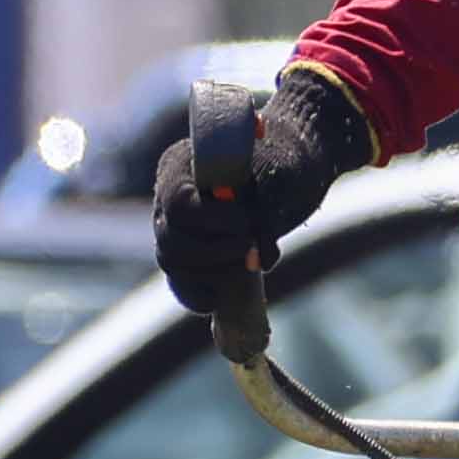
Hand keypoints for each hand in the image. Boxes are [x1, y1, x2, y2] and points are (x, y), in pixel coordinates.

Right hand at [150, 60, 365, 332]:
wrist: (290, 172)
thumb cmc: (282, 164)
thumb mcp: (277, 177)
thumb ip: (264, 214)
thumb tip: (258, 263)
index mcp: (181, 167)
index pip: (178, 204)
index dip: (212, 220)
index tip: (247, 222)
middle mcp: (167, 200)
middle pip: (170, 240)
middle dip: (215, 251)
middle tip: (249, 246)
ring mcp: (173, 231)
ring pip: (173, 263)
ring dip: (212, 272)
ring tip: (248, 261)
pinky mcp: (188, 259)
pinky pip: (183, 283)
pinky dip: (203, 293)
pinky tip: (225, 293)